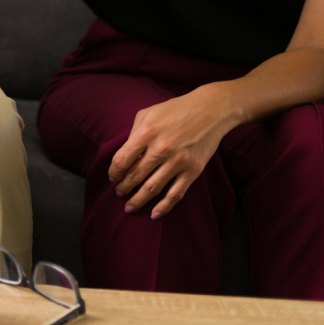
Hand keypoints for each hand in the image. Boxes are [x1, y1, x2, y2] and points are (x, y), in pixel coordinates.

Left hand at [107, 85, 241, 217]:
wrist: (210, 110)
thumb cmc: (175, 110)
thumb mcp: (148, 113)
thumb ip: (134, 133)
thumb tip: (125, 155)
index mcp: (146, 133)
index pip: (121, 160)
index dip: (114, 172)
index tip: (113, 177)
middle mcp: (160, 149)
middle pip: (135, 176)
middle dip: (124, 188)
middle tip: (119, 194)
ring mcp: (178, 161)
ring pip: (152, 188)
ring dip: (138, 200)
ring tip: (129, 206)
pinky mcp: (193, 171)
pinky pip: (176, 194)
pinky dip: (164, 207)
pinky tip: (154, 214)